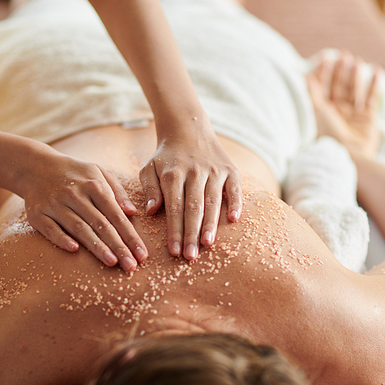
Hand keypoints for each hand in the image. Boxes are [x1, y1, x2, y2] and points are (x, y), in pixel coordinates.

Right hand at [17, 147, 147, 270]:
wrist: (35, 166)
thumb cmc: (75, 174)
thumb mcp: (99, 173)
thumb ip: (117, 191)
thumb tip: (132, 212)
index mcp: (94, 185)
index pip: (116, 214)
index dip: (130, 235)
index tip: (142, 254)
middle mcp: (75, 194)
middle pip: (100, 224)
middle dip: (118, 246)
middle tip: (131, 266)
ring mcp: (54, 204)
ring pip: (78, 227)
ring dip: (96, 246)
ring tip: (112, 262)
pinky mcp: (37, 213)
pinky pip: (50, 228)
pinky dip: (61, 238)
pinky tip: (74, 250)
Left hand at [139, 125, 241, 259]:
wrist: (189, 129)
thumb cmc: (167, 157)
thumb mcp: (150, 168)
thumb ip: (149, 189)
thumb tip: (152, 211)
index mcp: (173, 175)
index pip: (174, 208)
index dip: (174, 231)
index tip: (173, 252)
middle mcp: (195, 172)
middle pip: (193, 208)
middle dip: (191, 234)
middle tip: (190, 256)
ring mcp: (214, 171)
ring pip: (213, 201)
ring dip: (211, 224)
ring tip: (207, 244)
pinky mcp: (230, 170)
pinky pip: (234, 189)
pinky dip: (235, 203)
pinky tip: (233, 219)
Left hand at [306, 52, 379, 157]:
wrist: (345, 154)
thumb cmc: (326, 134)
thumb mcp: (316, 110)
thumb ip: (311, 92)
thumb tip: (303, 75)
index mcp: (321, 111)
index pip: (321, 87)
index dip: (323, 72)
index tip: (326, 57)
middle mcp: (336, 113)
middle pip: (338, 87)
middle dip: (340, 71)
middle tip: (343, 55)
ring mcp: (352, 115)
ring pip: (354, 90)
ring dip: (355, 75)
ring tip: (357, 60)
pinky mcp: (367, 118)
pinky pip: (371, 98)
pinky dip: (373, 84)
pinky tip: (375, 70)